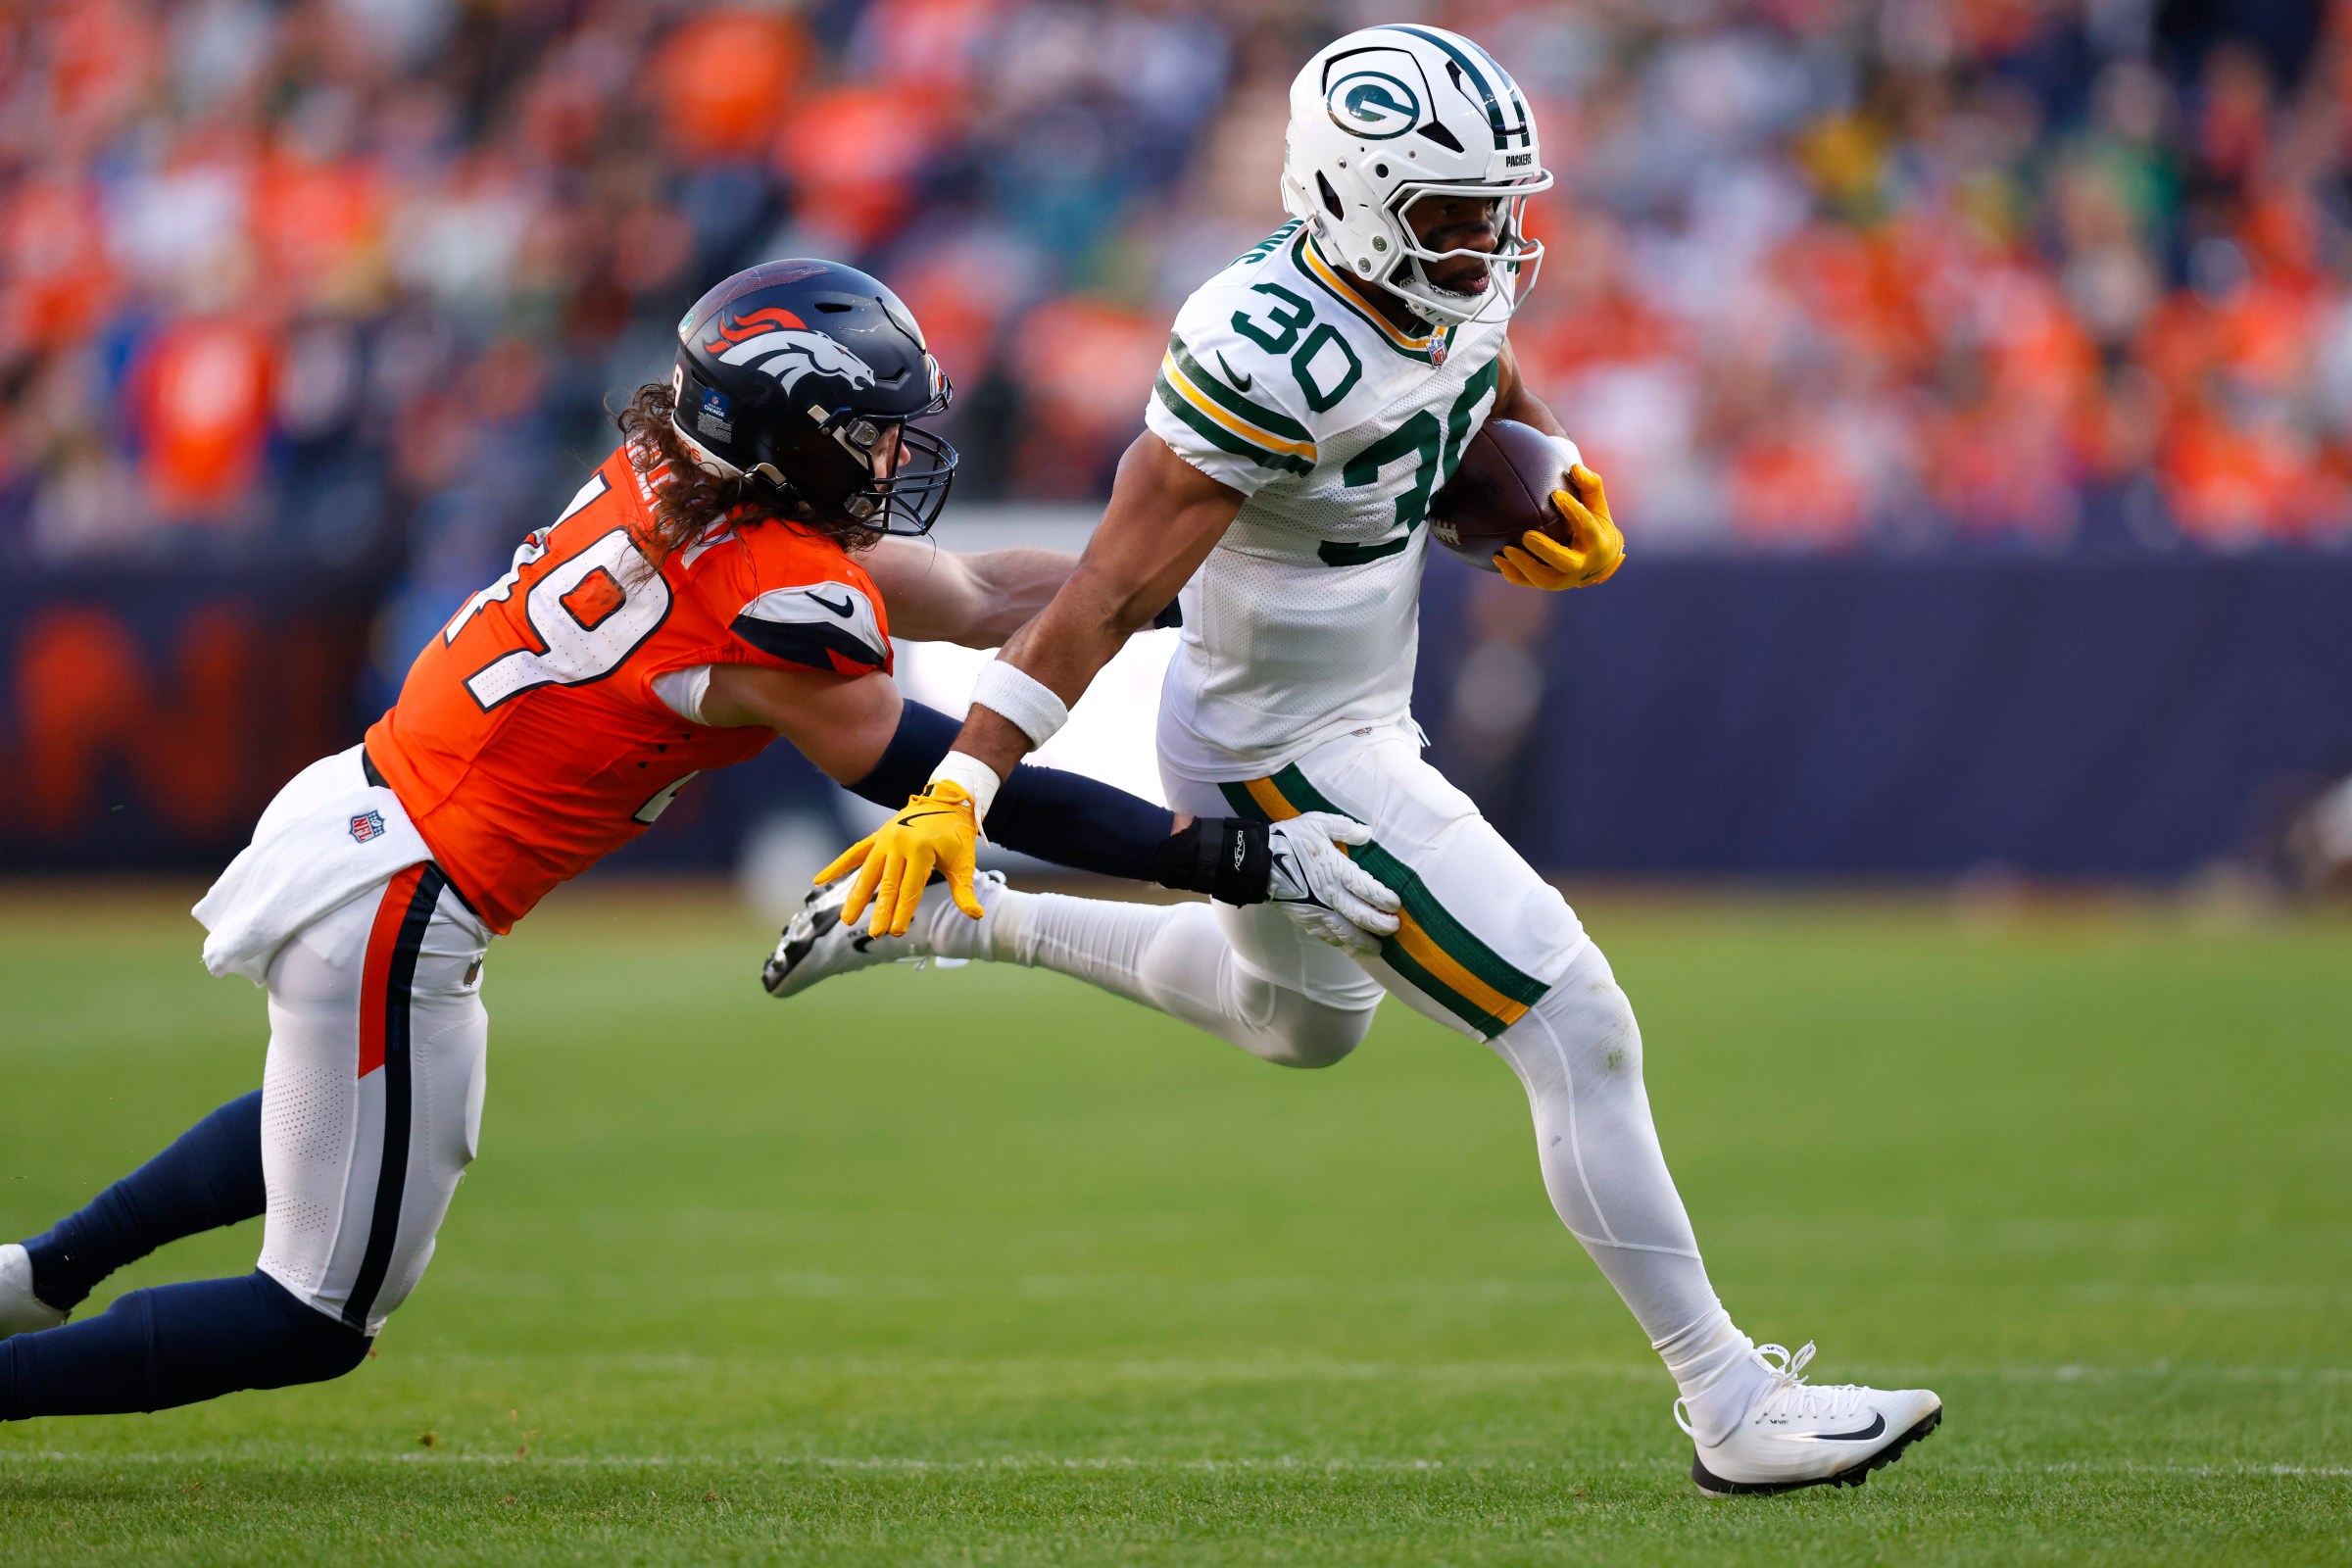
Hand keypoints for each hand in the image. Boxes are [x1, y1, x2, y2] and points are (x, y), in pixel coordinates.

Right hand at [815, 781, 983, 937]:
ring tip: (846, 919)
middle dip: (880, 910)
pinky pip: (855, 852)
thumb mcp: (964, 861)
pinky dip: (838, 866)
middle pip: (888, 884)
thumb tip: (975, 915)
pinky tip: (819, 880)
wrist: (948, 800)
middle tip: (874, 934)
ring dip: (856, 896)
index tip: (896, 932)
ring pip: (868, 872)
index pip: (910, 888)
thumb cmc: (957, 835)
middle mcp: (899, 843)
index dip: (903, 911)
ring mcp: (885, 838)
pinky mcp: (878, 836)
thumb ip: (963, 890)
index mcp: (921, 849)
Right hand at [1267, 812, 1401, 955]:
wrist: (1257, 862)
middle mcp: (1330, 895)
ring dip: (1363, 942)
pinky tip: (1348, 945)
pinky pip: (1325, 935)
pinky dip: (1340, 942)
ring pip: (1345, 932)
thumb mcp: (1317, 824)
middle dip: (1381, 925)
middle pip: (1361, 916)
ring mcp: (1317, 910)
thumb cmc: (1288, 840)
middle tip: (1394, 928)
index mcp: (1336, 871)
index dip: (1384, 900)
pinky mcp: (1304, 918)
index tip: (1396, 905)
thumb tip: (1367, 832)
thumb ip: (1344, 828)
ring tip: (1377, 947)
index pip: (1368, 890)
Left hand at [1496, 463, 1624, 589]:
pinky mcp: (1550, 583)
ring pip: (1545, 579)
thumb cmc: (1596, 525)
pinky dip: (1513, 574)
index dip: (1573, 511)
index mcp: (1596, 542)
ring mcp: (1565, 579)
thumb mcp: (1597, 505)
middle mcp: (1582, 565)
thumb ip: (1590, 485)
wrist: (1599, 562)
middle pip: (1564, 561)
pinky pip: (1529, 582)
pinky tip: (1496, 559)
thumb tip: (1575, 467)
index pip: (1586, 527)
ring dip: (1525, 566)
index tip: (1557, 495)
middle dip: (1546, 550)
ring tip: (1505, 551)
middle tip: (1527, 536)